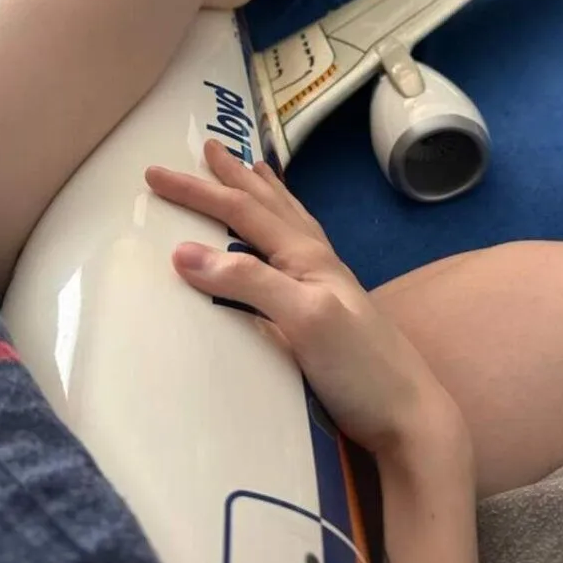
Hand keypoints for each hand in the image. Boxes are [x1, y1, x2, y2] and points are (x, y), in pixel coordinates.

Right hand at [146, 140, 467, 466]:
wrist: (409, 416)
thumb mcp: (304, 319)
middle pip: (269, 205)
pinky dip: (285, 228)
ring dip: (266, 193)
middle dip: (233, 177)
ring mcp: (326, 284)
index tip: (154, 174)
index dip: (199, 192)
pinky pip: (299, 249)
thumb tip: (183, 251)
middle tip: (208, 146)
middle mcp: (317, 261)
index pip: (243, 211)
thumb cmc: (359, 367)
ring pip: (290, 221)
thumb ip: (250, 281)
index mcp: (306, 256)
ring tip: (255, 168)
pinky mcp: (326, 310)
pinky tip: (288, 237)